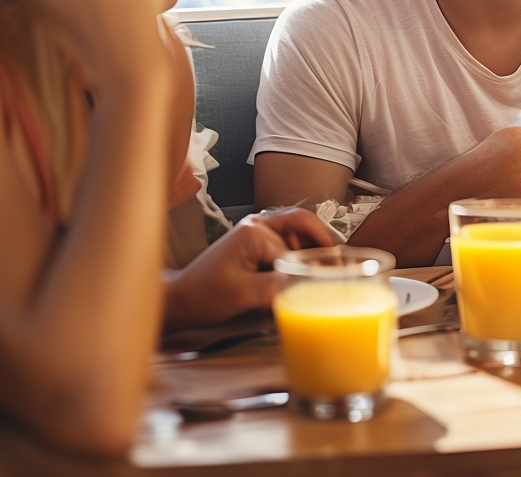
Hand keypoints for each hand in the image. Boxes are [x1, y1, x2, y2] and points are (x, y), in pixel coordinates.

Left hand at [163, 208, 336, 325]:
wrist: (180, 298)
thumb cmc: (204, 294)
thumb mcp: (243, 295)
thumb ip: (276, 288)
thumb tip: (307, 288)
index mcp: (255, 231)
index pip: (297, 248)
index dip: (315, 266)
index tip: (333, 280)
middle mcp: (258, 224)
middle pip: (303, 222)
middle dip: (324, 240)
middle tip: (341, 262)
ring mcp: (257, 231)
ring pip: (298, 229)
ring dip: (314, 245)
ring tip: (328, 265)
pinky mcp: (256, 242)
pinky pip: (287, 240)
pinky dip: (301, 251)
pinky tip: (306, 268)